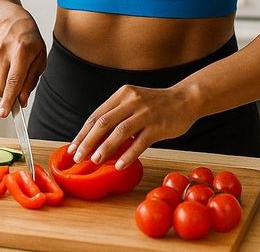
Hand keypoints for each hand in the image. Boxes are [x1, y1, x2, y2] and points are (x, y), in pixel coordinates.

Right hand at [0, 16, 45, 117]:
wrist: (14, 24)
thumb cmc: (31, 44)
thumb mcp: (40, 60)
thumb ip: (31, 82)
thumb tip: (21, 101)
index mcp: (21, 51)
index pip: (13, 80)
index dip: (8, 99)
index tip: (3, 114)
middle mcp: (4, 51)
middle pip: (0, 86)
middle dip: (8, 96)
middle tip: (18, 93)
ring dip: (5, 86)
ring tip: (14, 71)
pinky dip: (0, 78)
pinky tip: (6, 65)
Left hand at [68, 84, 197, 169]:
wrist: (186, 99)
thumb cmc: (156, 104)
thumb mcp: (134, 102)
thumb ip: (117, 116)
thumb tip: (96, 140)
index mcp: (122, 94)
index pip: (96, 115)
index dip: (83, 133)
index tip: (73, 148)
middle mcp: (132, 101)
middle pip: (104, 123)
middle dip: (88, 141)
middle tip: (78, 157)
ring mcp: (146, 113)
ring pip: (120, 131)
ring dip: (105, 148)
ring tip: (95, 161)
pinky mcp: (159, 126)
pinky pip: (141, 142)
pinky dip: (128, 154)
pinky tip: (119, 165)